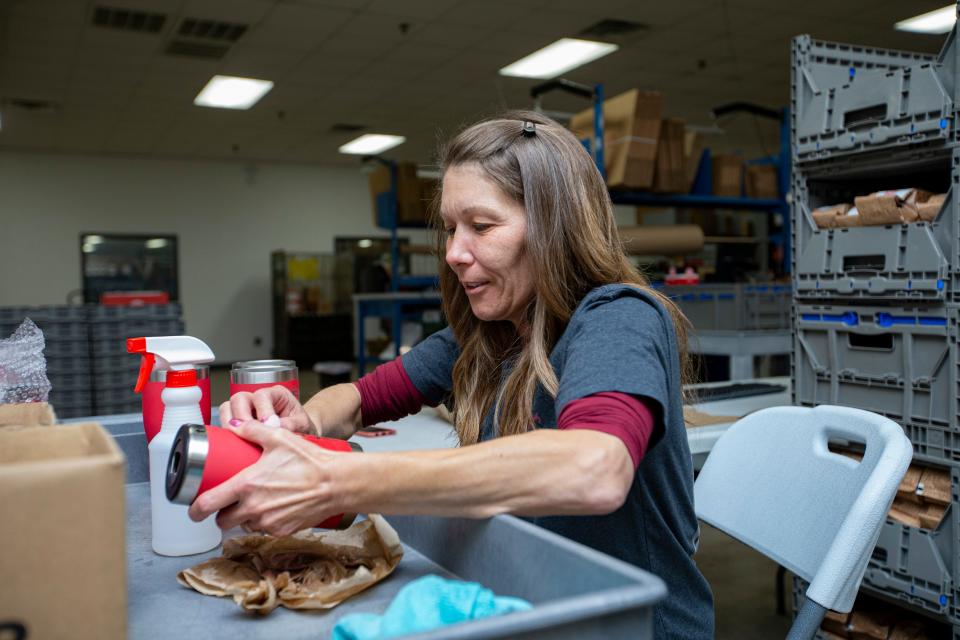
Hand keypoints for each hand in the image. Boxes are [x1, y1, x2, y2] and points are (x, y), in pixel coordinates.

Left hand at [188, 419, 345, 536]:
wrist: (336, 483)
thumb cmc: (310, 460)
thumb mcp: (279, 438)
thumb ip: (253, 430)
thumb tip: (234, 426)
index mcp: (246, 486)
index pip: (208, 505)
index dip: (195, 509)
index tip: (193, 509)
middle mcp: (253, 508)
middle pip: (223, 521)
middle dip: (222, 514)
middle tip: (228, 503)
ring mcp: (268, 522)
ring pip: (244, 525)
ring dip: (245, 517)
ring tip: (256, 502)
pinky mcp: (282, 531)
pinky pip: (265, 529)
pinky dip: (265, 521)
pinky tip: (274, 507)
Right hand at [219, 386, 317, 434]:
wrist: (300, 435)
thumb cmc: (302, 427)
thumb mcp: (302, 425)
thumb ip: (291, 425)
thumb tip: (276, 427)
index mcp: (276, 394)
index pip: (262, 395)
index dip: (262, 410)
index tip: (267, 424)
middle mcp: (258, 399)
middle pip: (240, 398)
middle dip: (242, 416)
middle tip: (249, 431)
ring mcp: (247, 410)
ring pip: (228, 408)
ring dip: (231, 422)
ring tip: (241, 436)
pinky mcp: (239, 423)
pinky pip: (226, 422)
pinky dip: (228, 430)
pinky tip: (236, 440)